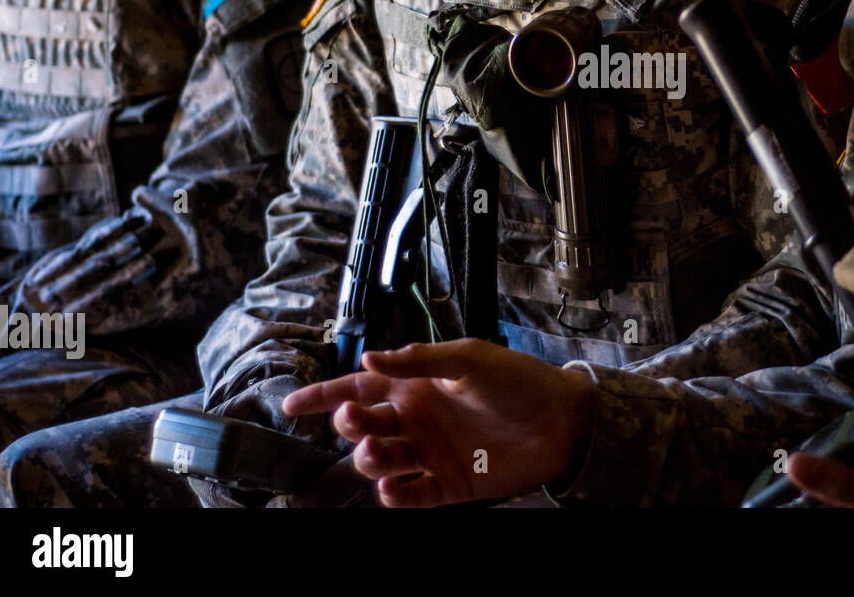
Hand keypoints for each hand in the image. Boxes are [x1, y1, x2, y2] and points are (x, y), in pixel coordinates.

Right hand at [283, 339, 594, 506]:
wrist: (561, 420)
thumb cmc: (520, 381)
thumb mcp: (469, 358)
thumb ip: (419, 359)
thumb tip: (370, 357)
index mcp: (417, 384)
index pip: (359, 387)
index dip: (324, 396)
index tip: (292, 406)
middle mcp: (417, 419)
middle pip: (362, 425)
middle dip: (348, 425)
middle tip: (356, 423)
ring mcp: (430, 454)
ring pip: (379, 462)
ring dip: (369, 459)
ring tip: (376, 451)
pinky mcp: (447, 485)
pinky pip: (409, 496)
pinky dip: (395, 495)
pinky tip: (393, 487)